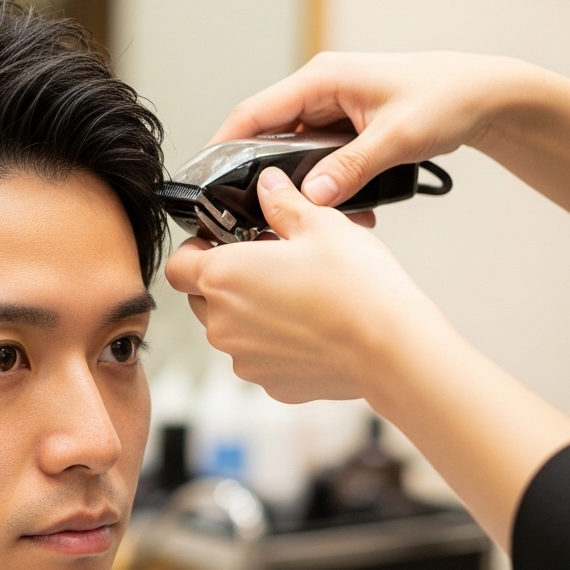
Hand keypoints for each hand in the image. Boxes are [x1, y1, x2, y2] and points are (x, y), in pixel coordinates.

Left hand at [166, 167, 446, 402]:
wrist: (392, 348)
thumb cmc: (355, 286)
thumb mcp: (320, 224)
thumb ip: (283, 203)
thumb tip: (267, 186)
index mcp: (222, 278)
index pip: (178, 266)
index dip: (195, 252)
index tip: (222, 243)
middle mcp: (222, 324)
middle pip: (202, 298)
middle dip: (227, 280)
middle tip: (268, 263)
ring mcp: (244, 359)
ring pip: (233, 329)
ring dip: (251, 312)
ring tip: (295, 294)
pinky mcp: (271, 384)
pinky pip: (261, 357)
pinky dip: (276, 344)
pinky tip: (312, 328)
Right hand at [212, 51, 538, 206]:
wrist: (486, 94)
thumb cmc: (448, 99)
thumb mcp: (398, 137)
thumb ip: (352, 168)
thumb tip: (312, 197)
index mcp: (322, 78)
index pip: (253, 112)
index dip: (222, 145)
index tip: (204, 179)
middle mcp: (319, 89)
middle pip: (264, 134)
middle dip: (254, 173)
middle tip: (242, 209)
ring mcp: (330, 107)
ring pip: (289, 149)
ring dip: (290, 181)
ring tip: (288, 215)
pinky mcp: (343, 125)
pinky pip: (314, 155)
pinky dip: (316, 181)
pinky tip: (327, 207)